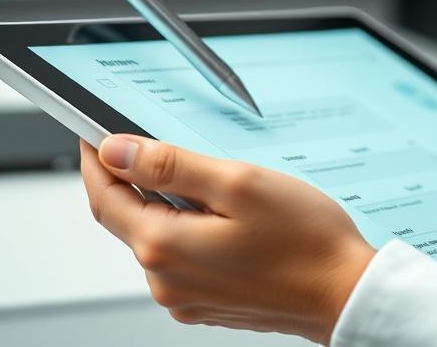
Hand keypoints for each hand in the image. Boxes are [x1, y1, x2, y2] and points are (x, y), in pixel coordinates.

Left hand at [79, 135, 374, 343]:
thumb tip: (116, 151)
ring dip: (164, 204)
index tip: (91, 132)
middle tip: (146, 143)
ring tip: (208, 181)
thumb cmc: (306, 240)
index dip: (94, 159)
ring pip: (155, 236)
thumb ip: (170, 166)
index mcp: (165, 247)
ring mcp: (185, 297)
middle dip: (129, 179)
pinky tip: (223, 216)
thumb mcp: (237, 183)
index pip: (104, 196)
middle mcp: (166, 281)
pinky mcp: (206, 303)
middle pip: (125, 218)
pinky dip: (186, 229)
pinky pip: (180, 258)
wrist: (344, 292)